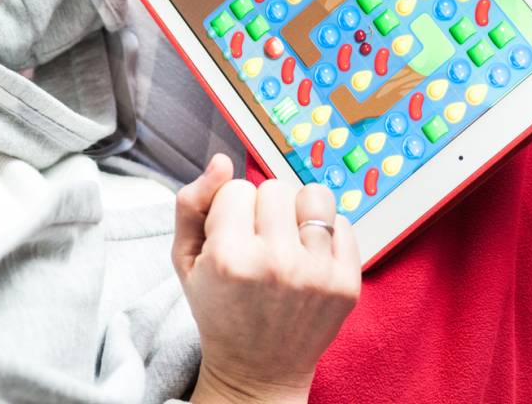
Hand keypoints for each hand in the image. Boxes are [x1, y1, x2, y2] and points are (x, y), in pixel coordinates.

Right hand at [172, 155, 360, 403]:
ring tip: (287, 240)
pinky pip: (344, 223)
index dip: (230, 210)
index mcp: (229, 258)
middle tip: (257, 242)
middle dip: (263, 209)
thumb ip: (192, 202)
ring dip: (298, 213)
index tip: (229, 239)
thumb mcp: (184, 259)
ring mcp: (316, 275)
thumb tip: (222, 161)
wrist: (257, 369)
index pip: (237, 187)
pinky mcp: (347, 284)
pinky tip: (309, 257)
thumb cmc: (218, 309)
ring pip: (314, 196)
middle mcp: (276, 264)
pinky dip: (327, 233)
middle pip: (275, 187)